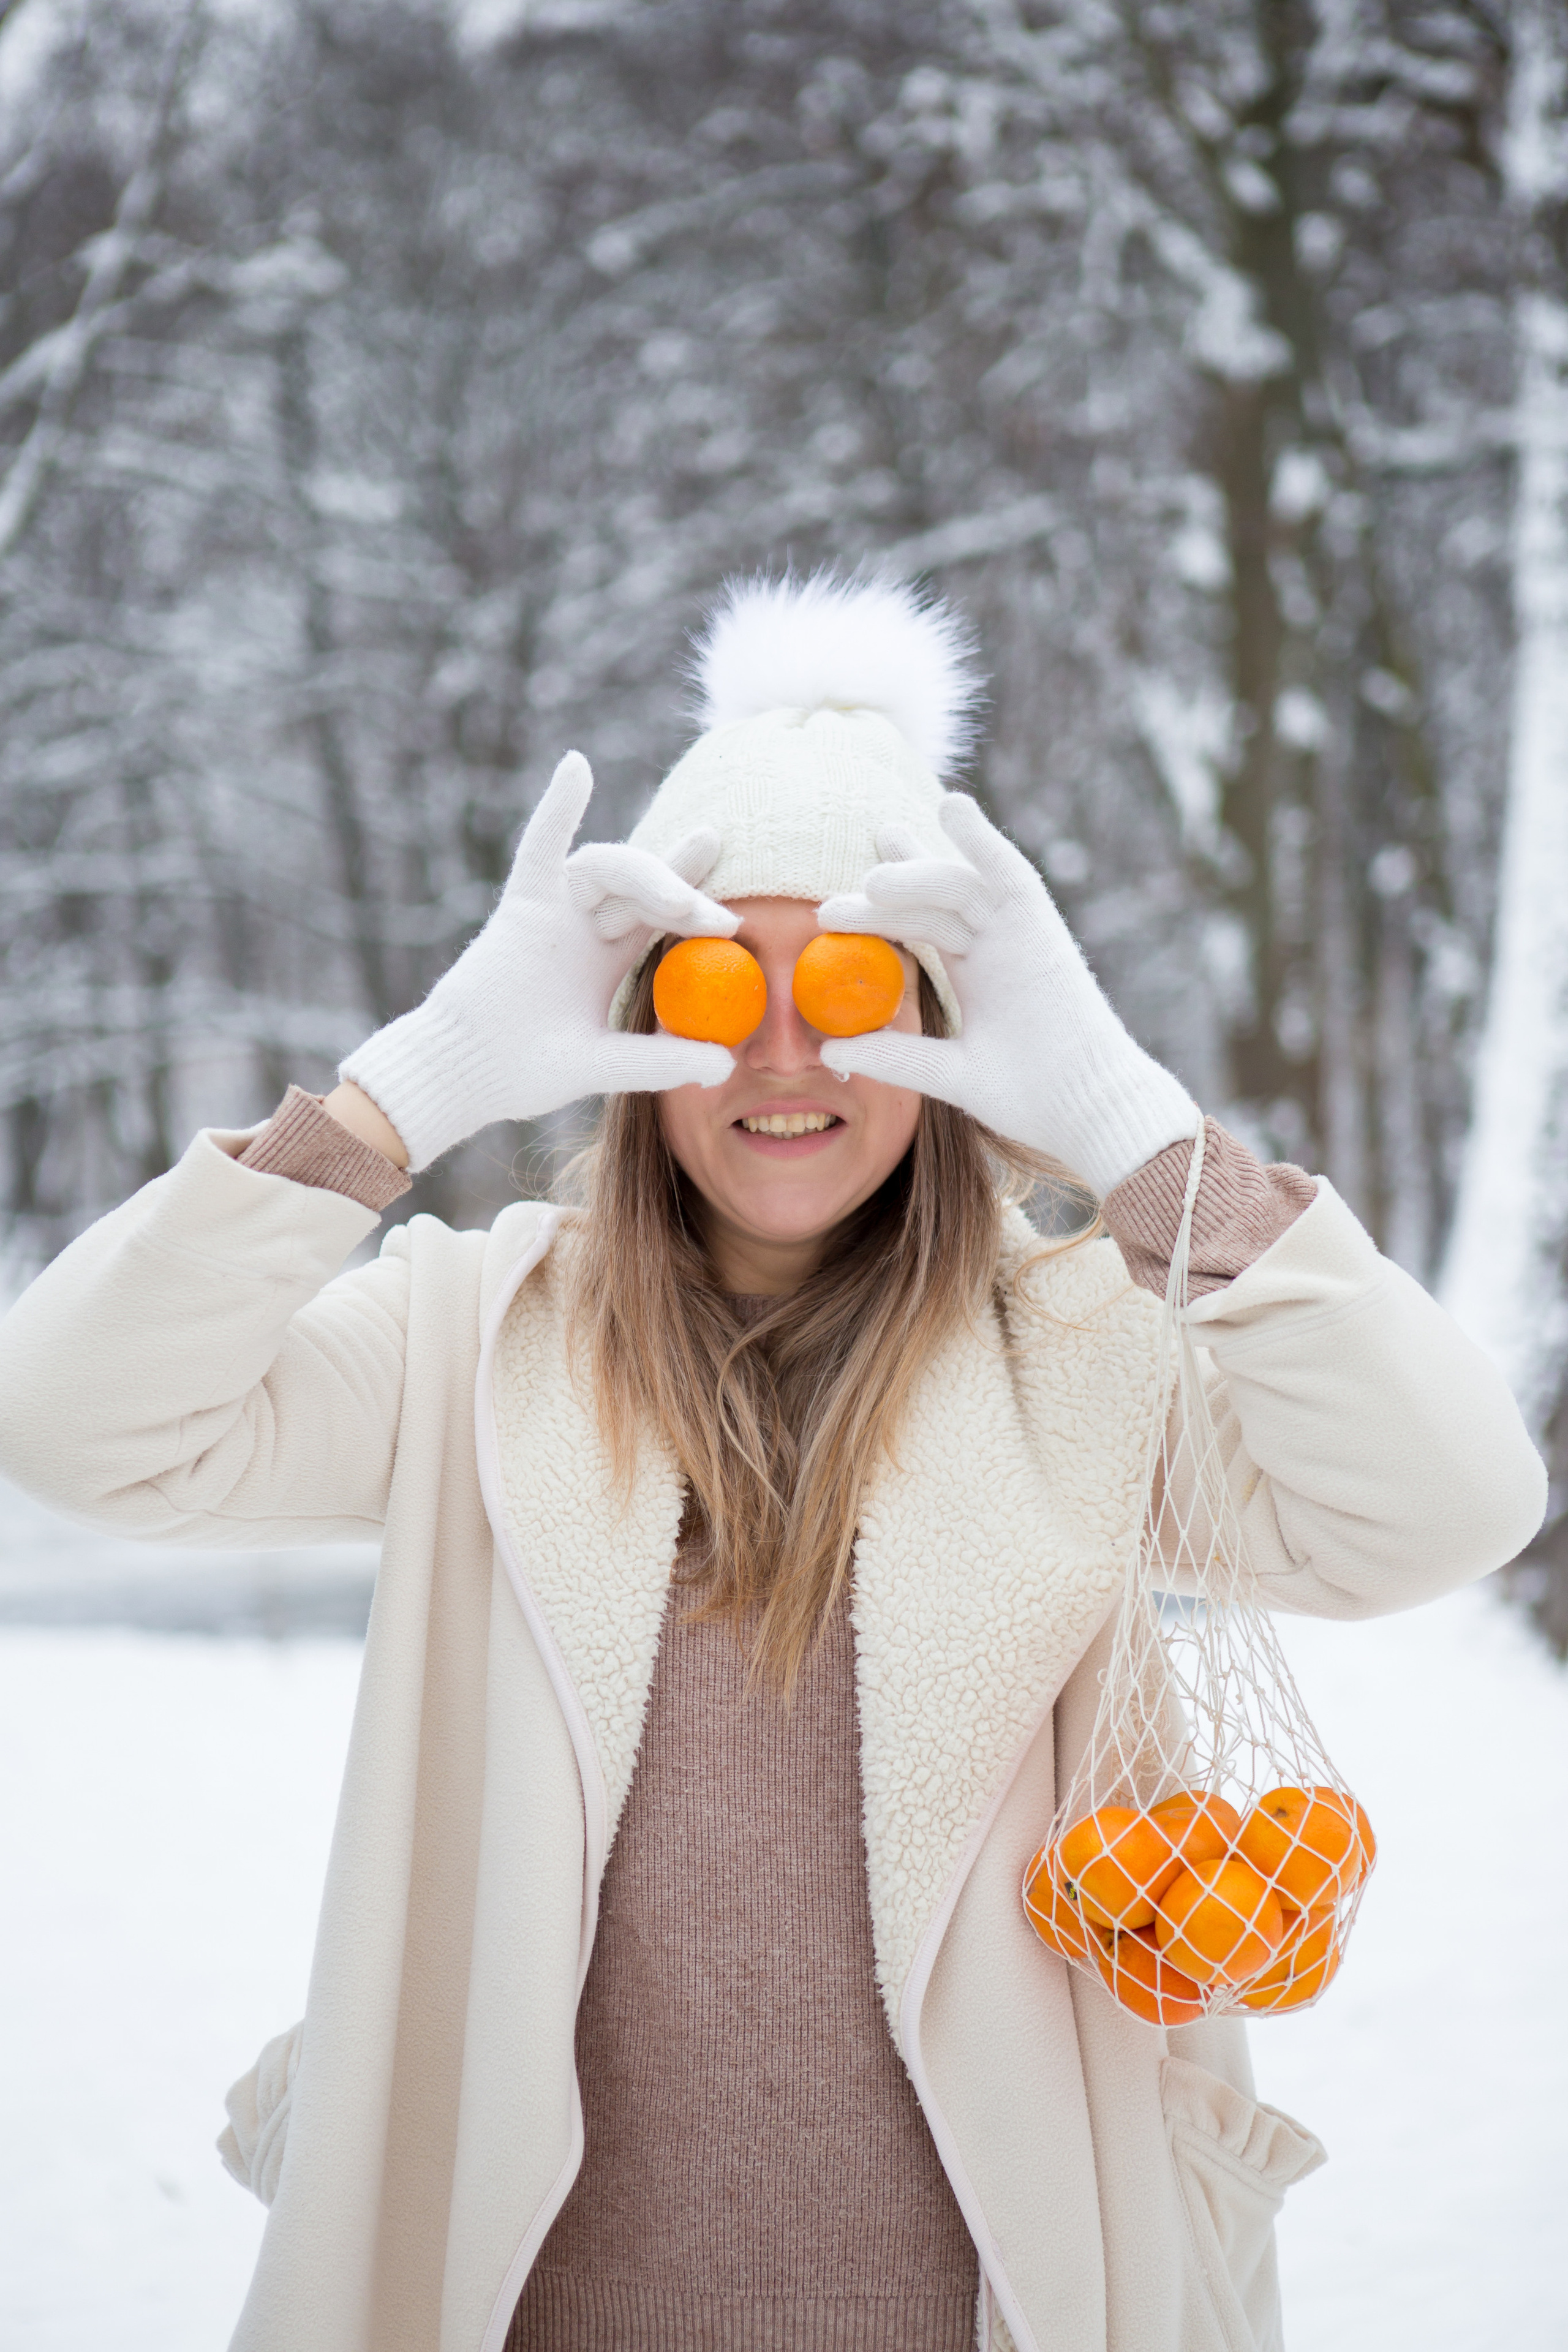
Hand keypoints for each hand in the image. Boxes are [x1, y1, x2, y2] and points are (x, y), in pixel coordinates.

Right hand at [340, 751, 736, 1170]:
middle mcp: (585, 925)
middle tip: (724, 918)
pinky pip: (539, 847)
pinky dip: (557, 808)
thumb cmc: (524, 1073)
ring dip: (648, 874)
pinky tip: (577, 767)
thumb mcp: (605, 1064)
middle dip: (685, 891)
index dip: (698, 902)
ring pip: (607, 869)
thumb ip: (659, 1061)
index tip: (735, 918)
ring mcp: (555, 911)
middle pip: (644, 886)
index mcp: (608, 957)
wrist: (464, 1075)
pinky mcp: (521, 906)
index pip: (663, 916)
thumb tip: (725, 1066)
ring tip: (680, 903)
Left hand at [815, 794, 1197, 1196]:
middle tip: (829, 902)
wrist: (1090, 1108)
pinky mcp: (1042, 928)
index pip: (921, 928)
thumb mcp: (950, 1072)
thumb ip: (897, 1057)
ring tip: (871, 879)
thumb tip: (829, 1051)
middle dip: (886, 891)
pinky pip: (1010, 873)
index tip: (831, 912)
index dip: (880, 912)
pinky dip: (983, 840)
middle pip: (931, 903)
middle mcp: (995, 946)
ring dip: (916, 875)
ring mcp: (1019, 933)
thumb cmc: (1032, 1098)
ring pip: (957, 887)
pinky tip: (953, 807)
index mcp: (977, 975)